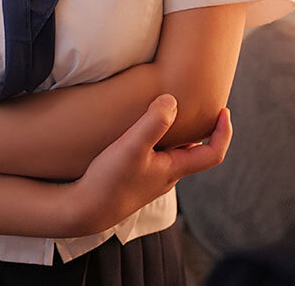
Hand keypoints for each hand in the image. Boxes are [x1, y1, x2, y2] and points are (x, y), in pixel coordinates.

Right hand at [70, 94, 231, 235]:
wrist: (86, 210)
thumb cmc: (110, 181)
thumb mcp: (132, 147)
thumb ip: (153, 124)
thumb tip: (172, 100)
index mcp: (175, 169)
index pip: (213, 153)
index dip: (223, 132)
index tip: (224, 110)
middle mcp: (168, 175)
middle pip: (195, 151)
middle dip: (201, 128)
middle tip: (198, 103)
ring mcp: (152, 178)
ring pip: (175, 152)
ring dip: (178, 133)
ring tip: (171, 110)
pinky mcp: (137, 177)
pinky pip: (157, 155)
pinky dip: (160, 139)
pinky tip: (144, 130)